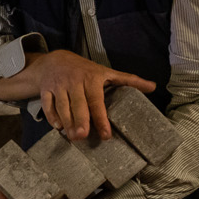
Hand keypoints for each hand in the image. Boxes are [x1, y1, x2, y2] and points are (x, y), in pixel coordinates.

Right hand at [22, 50, 154, 141]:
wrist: (56, 60)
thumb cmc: (85, 70)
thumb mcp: (107, 72)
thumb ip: (129, 80)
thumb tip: (153, 87)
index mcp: (91, 78)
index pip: (96, 101)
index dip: (101, 118)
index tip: (106, 135)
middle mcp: (74, 81)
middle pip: (78, 105)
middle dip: (80, 121)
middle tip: (83, 137)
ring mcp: (58, 85)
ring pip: (62, 106)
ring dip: (67, 122)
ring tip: (74, 138)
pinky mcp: (46, 89)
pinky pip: (48, 104)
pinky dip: (51, 116)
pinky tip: (58, 127)